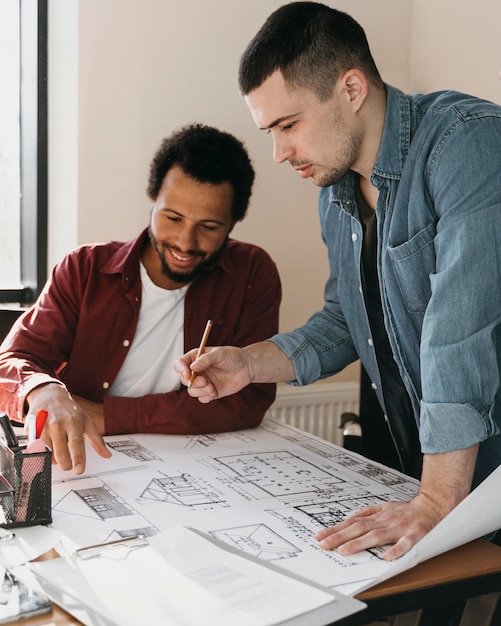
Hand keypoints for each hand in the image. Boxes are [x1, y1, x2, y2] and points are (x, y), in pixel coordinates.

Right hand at [26, 383, 110, 474]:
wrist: (49, 395)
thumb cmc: (69, 410)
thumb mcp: (87, 421)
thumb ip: (97, 440)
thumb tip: (107, 455)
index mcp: (73, 422)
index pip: (76, 444)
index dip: (78, 459)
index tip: (79, 470)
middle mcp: (57, 425)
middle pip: (61, 454)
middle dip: (66, 464)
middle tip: (69, 464)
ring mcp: (43, 428)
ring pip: (48, 455)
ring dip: (55, 459)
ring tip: (59, 449)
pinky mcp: (31, 431)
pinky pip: (36, 451)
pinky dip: (44, 453)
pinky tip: (48, 446)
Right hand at [174, 346, 251, 402]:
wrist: (247, 367)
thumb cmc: (233, 356)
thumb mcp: (220, 353)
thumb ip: (206, 359)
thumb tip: (192, 367)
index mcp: (196, 358)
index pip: (180, 364)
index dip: (180, 369)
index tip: (187, 373)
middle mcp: (197, 371)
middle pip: (184, 380)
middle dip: (192, 382)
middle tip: (204, 380)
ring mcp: (203, 382)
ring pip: (192, 391)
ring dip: (199, 390)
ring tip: (211, 387)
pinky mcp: (210, 392)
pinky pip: (202, 398)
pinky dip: (206, 396)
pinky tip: (214, 391)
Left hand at [315, 446, 478, 559]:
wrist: (434, 506)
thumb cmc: (408, 511)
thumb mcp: (385, 506)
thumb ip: (368, 512)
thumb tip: (350, 517)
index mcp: (378, 517)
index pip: (352, 524)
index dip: (335, 530)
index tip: (320, 536)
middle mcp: (385, 521)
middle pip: (359, 529)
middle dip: (339, 537)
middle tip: (324, 544)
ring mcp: (399, 528)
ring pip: (377, 536)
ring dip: (360, 543)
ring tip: (344, 551)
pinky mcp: (415, 534)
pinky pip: (406, 543)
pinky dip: (397, 550)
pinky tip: (387, 557)